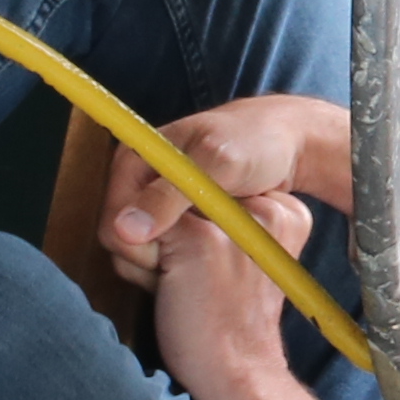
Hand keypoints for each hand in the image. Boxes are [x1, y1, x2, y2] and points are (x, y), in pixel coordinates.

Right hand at [104, 91, 354, 285]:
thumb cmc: (255, 143)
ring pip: (143, 250)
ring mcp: (154, 199)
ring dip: (174, 258)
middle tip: (205, 253)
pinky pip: (163, 249)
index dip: (142, 250)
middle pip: (123, 241)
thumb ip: (171, 196)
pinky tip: (215, 249)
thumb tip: (125, 231)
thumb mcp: (217, 166)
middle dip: (158, 257)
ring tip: (216, 247)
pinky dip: (185, 255)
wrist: (287, 141)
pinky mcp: (172, 215)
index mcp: (134, 160)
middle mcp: (137, 180)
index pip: (112, 225)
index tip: (182, 257)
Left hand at [148, 188, 336, 399]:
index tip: (200, 260)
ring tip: (178, 284)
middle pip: (176, 188)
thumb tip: (151, 182)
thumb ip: (209, 216)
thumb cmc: (228, 321)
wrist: (240, 375)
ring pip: (152, 205)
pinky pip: (135, 229)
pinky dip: (134, 263)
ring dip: (145, 249)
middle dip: (162, 231)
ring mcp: (232, 220)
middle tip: (188, 278)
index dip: (183, 217)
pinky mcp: (199, 241)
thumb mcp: (236, 255)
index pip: (203, 180)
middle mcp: (265, 205)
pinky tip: (165, 290)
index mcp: (283, 209)